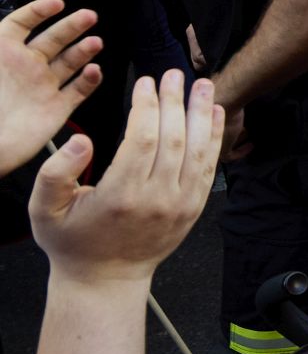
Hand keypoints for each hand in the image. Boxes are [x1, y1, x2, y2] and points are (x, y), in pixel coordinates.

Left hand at [0, 0, 103, 175]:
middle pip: (53, 39)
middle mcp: (25, 69)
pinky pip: (79, 90)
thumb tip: (3, 25)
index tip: (56, 4)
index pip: (21, 25)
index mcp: (3, 56)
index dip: (38, 12)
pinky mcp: (57, 109)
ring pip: (70, 62)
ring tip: (95, 43)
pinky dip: (90, 80)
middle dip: (72, 26)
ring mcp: (43, 88)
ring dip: (85, 50)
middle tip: (88, 16)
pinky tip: (95, 71)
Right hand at [31, 70, 221, 286]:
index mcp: (120, 196)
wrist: (105, 279)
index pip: (142, 139)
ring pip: (198, 150)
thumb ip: (55, 173)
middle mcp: (157, 199)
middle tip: (173, 74)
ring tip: (202, 83)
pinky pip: (210, 166)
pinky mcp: (194, 207)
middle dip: (175, 101)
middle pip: (174, 139)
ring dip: (201, 113)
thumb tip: (81, 140)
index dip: (147, 106)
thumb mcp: (45, 211)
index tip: (144, 82)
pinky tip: (216, 113)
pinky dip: (215, 137)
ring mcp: (180, 204)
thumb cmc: (72, 242)